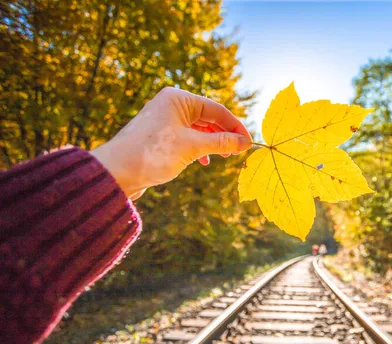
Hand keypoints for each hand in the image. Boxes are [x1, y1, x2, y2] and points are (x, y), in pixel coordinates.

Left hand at [91, 87, 251, 198]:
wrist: (117, 171)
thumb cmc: (153, 153)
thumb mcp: (193, 147)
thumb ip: (222, 143)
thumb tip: (245, 142)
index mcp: (178, 98)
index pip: (217, 109)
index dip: (236, 126)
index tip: (250, 142)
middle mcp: (171, 104)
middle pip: (208, 117)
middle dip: (224, 135)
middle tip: (238, 152)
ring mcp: (165, 119)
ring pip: (198, 128)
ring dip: (213, 142)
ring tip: (223, 157)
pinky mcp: (160, 135)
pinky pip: (187, 137)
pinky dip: (199, 148)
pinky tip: (204, 161)